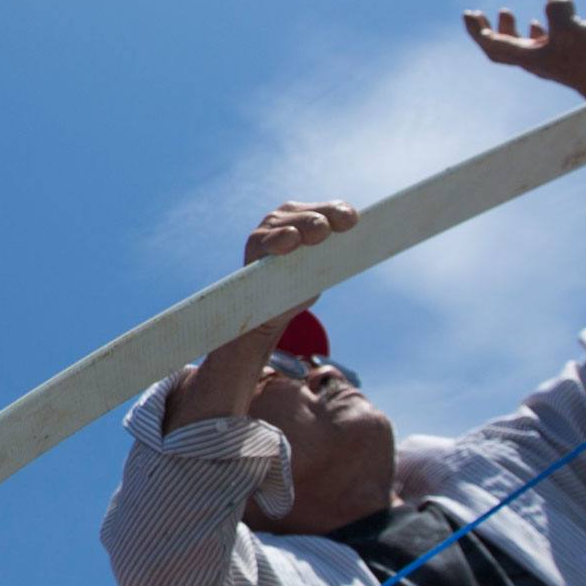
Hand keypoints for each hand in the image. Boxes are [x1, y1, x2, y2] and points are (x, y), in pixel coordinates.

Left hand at [164, 201, 355, 431]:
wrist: (268, 298)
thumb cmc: (260, 317)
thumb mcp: (253, 333)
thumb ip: (247, 345)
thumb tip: (232, 375)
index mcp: (249, 262)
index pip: (261, 244)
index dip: (274, 242)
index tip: (287, 244)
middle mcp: (264, 236)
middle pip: (284, 224)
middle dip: (304, 226)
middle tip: (320, 233)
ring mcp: (283, 223)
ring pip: (302, 213)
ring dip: (324, 213)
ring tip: (346, 221)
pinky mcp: (304, 219)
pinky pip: (322, 211)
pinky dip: (336, 211)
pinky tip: (353, 218)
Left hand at [461, 0, 585, 101]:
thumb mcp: (571, 30)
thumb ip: (558, 9)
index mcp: (529, 57)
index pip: (494, 45)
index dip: (478, 31)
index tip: (468, 15)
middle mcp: (536, 61)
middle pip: (501, 48)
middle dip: (486, 31)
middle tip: (474, 14)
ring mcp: (553, 60)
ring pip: (522, 45)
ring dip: (510, 29)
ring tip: (505, 12)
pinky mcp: (570, 57)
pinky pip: (544, 43)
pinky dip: (538, 30)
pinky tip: (540, 21)